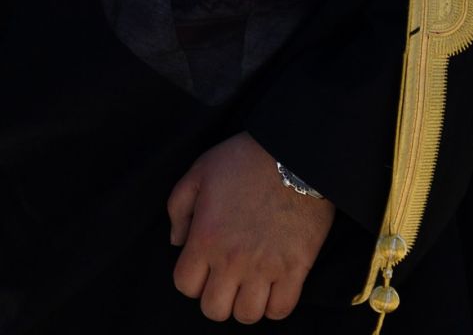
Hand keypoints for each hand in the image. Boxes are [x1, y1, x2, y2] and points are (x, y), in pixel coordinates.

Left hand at [167, 133, 334, 322]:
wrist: (295, 156)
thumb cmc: (243, 161)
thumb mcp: (197, 173)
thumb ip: (178, 209)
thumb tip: (176, 242)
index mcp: (204, 238)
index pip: (185, 285)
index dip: (190, 280)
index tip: (201, 267)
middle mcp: (232, 260)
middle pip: (214, 310)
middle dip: (215, 298)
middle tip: (224, 281)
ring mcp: (265, 268)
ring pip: (247, 315)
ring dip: (245, 305)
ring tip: (249, 287)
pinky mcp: (296, 269)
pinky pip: (282, 310)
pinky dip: (275, 306)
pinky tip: (272, 289)